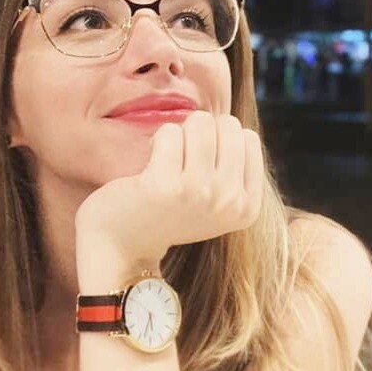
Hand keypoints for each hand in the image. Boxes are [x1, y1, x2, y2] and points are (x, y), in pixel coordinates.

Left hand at [74, 111, 263, 272]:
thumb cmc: (167, 214)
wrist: (122, 247)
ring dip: (179, 133)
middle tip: (182, 156)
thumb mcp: (215, 202)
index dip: (220, 139)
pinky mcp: (166, 185)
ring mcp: (200, 193)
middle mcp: (229, 202)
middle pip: (227, 125)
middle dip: (200, 131)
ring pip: (200, 123)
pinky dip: (157, 140)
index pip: (249, 138)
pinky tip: (150, 164)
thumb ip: (233, 170)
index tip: (201, 162)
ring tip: (167, 158)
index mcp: (246, 207)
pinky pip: (170, 132)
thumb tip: (232, 124)